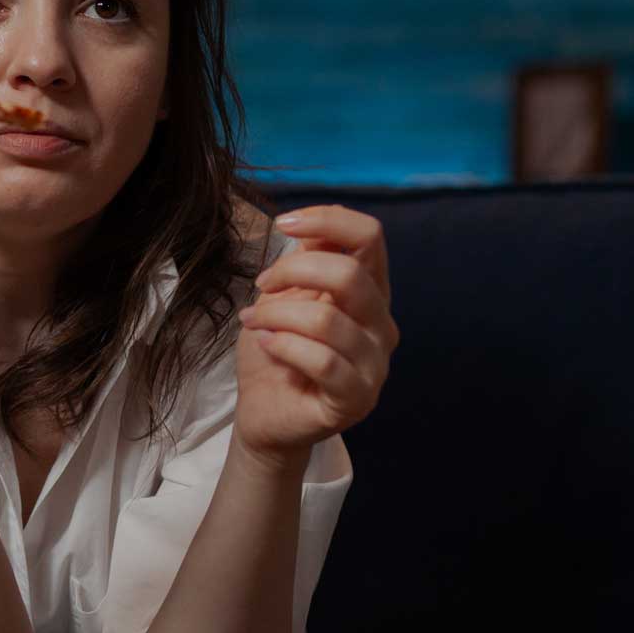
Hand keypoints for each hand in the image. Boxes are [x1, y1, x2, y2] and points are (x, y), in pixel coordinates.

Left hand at [232, 204, 397, 461]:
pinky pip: (323, 362)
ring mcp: (374, 365)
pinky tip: (267, 345)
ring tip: (253, 321)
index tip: (284, 223)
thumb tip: (312, 224)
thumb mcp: (285, 295)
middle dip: (292, 272)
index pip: (370, 237)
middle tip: (262, 287)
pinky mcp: (355, 399)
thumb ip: (306, 260)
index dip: (329, 219)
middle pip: (350, 275)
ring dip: (276, 315)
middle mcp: (381, 326)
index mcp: (370, 293)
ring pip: (327, 320)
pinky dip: (284, 347)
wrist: (263, 413)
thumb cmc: (276, 351)